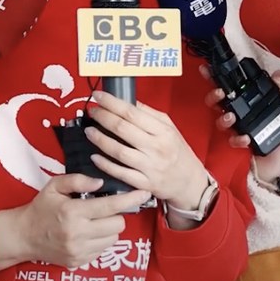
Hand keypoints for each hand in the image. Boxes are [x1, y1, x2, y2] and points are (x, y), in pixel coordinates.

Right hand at [0, 174, 150, 268]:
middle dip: (116, 215)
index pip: (110, 206)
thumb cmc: (41, 208)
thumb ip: (78, 180)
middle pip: (118, 225)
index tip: (144, 192)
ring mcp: (79, 251)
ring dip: (109, 229)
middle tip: (104, 209)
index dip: (130, 199)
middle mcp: (78, 234)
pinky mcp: (79, 262)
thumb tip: (101, 183)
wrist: (23, 236)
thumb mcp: (54, 186)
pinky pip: (103, 250)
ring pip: (113, 239)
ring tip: (93, 222)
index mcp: (73, 212)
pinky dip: (100, 241)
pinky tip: (87, 234)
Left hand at [84, 90, 210, 210]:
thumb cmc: (177, 151)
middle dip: (103, 117)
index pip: (132, 112)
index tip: (98, 96)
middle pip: (123, 129)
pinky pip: (120, 173)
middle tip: (92, 112)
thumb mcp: (169, 128)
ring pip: (119, 151)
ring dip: (100, 140)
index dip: (112, 103)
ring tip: (89, 131)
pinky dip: (105, 164)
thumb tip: (127, 101)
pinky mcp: (143, 184)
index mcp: (163, 131)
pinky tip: (95, 156)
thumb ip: (149, 114)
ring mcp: (150, 167)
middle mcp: (156, 148)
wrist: (189, 182)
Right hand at [199, 64, 279, 181]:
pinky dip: (238, 139)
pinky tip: (246, 138)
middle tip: (220, 93)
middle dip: (214, 96)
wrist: (279, 156)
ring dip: (224, 118)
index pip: (226, 87)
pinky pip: (233, 141)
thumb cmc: (275, 129)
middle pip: (216, 102)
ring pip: (220, 122)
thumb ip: (278, 90)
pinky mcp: (239, 145)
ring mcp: (234, 130)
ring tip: (231, 117)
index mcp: (242, 102)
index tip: (206, 69)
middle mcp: (234, 114)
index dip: (214, 77)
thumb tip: (278, 75)